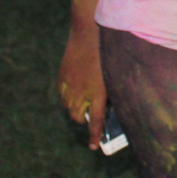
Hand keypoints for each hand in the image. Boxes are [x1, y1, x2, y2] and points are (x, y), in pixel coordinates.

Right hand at [58, 27, 106, 149]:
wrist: (90, 30)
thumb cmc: (110, 49)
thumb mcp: (115, 71)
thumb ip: (112, 88)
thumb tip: (109, 103)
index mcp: (99, 91)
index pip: (96, 120)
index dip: (94, 135)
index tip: (93, 147)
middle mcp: (82, 91)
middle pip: (77, 116)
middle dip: (83, 119)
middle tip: (89, 116)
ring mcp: (70, 84)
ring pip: (68, 106)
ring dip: (75, 108)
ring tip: (82, 103)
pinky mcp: (62, 76)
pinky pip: (62, 93)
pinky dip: (67, 95)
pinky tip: (74, 90)